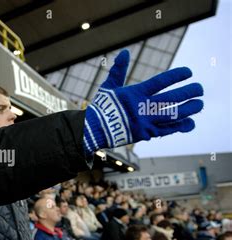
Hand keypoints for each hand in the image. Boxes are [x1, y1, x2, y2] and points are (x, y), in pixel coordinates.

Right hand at [83, 50, 203, 152]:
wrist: (93, 131)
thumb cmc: (101, 107)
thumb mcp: (109, 87)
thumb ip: (119, 70)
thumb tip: (124, 52)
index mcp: (136, 94)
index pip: (161, 82)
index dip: (176, 76)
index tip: (189, 72)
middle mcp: (143, 107)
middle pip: (172, 99)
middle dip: (189, 93)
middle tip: (199, 89)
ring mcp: (145, 122)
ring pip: (173, 115)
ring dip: (189, 109)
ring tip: (199, 104)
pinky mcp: (146, 134)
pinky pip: (167, 130)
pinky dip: (180, 126)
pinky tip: (190, 122)